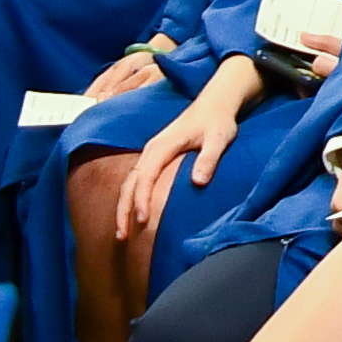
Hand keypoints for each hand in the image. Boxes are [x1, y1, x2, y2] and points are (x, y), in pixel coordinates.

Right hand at [120, 89, 239, 247]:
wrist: (215, 104)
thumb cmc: (218, 122)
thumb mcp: (219, 138)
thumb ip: (208, 158)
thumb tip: (197, 182)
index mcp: (162, 146)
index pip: (145, 176)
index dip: (141, 199)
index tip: (143, 220)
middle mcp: (151, 151)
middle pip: (129, 183)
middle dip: (123, 210)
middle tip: (122, 237)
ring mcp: (150, 154)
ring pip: (129, 184)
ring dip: (123, 208)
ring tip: (122, 234)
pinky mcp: (155, 159)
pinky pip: (137, 181)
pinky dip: (131, 199)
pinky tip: (133, 216)